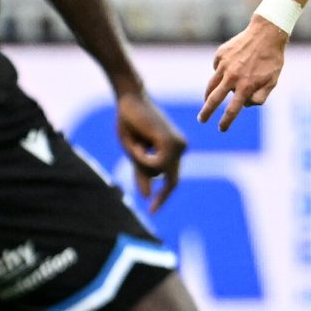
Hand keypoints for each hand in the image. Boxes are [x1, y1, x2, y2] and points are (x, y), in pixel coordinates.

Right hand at [116, 88, 185, 211]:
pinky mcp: (171, 143)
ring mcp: (178, 146)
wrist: (130, 99)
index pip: (172, 179)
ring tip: (134, 144)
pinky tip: (139, 143)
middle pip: (171, 181)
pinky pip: (154, 164)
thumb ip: (142, 172)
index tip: (153, 211)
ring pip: (158, 172)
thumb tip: (147, 195)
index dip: (164, 196)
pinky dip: (142, 157)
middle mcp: (181, 148)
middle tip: (154, 211)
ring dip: (140, 163)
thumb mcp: (134, 153)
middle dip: (162, 195)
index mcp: (175, 149)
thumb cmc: (131, 123)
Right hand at [201, 18, 285, 132]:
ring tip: (206, 101)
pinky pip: (217, 68)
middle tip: (201, 119)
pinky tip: (229, 69)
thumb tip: (245, 105)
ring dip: (207, 96)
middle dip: (206, 112)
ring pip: (211, 84)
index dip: (225, 121)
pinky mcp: (221, 55)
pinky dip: (220, 72)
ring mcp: (224, 65)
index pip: (232, 109)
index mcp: (246, 86)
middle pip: (214, 99)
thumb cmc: (272, 60)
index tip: (221, 128)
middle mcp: (233, 77)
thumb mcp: (272, 82)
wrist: (266, 33)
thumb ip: (260, 97)